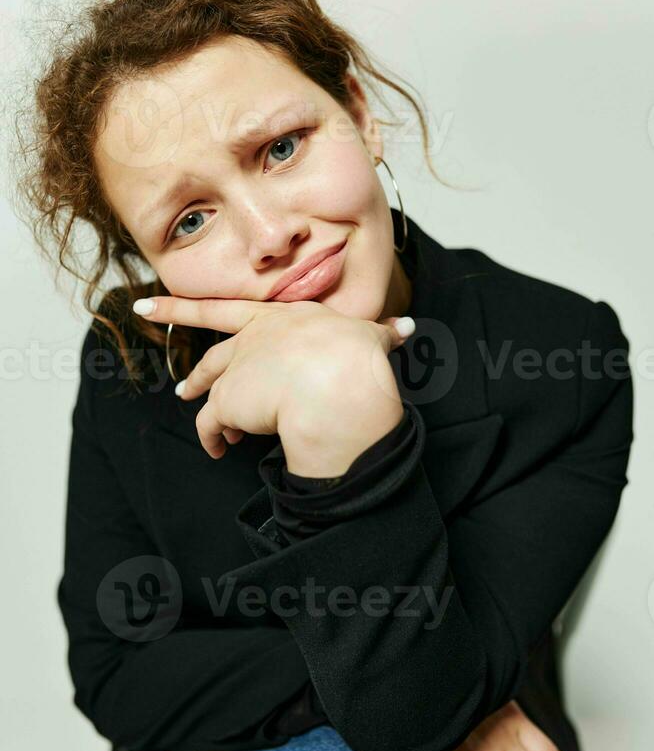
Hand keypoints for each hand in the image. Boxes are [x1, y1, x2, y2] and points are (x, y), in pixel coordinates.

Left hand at [132, 296, 412, 468]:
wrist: (336, 384)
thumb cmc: (356, 359)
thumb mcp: (369, 341)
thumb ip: (381, 335)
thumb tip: (405, 327)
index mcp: (287, 318)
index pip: (236, 307)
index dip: (192, 304)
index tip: (155, 301)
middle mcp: (256, 336)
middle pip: (212, 336)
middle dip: (181, 330)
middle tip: (158, 334)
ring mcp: (240, 366)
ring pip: (210, 380)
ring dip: (199, 391)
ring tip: (189, 399)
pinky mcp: (229, 401)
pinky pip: (212, 423)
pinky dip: (212, 436)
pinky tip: (219, 449)